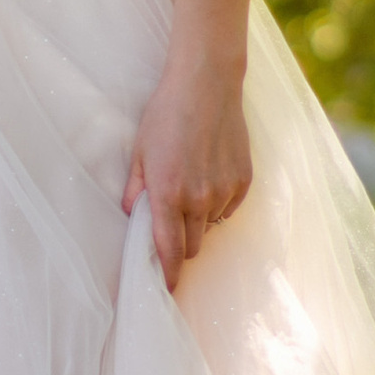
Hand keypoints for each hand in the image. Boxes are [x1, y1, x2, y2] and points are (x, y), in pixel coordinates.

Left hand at [123, 57, 252, 293]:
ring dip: (199, 220)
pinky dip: (218, 202)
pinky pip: (228, 208)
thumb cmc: (166, 115)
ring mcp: (224, 191)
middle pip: (192, 246)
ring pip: (210, 227)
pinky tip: (209, 174)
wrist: (206, 85)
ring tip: (190, 185)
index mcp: (167, 194)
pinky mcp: (243, 182)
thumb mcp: (140, 152)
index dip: (167, 275)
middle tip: (171, 221)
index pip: (169, 251)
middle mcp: (199, 199)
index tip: (165, 290)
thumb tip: (131, 216)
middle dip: (181, 243)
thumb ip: (135, 190)